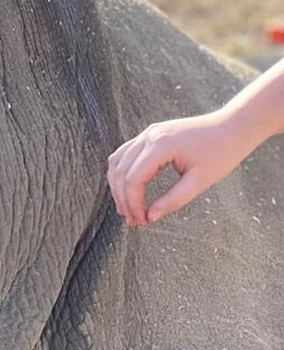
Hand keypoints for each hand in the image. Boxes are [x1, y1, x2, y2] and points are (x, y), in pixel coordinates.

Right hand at [107, 111, 251, 226]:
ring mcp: (147, 133)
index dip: (134, 204)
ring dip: (118, 187)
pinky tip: (129, 190)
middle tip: (133, 221)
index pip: (134, 178)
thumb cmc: (221, 152)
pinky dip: (123, 173)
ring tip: (127, 209)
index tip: (141, 222)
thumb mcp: (200, 181)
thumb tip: (151, 217)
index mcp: (161, 145)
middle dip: (123, 199)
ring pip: (117, 162)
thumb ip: (174, 200)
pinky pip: (125, 154)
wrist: (232, 128)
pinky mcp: (150, 135)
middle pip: (121, 171)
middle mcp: (149, 135)